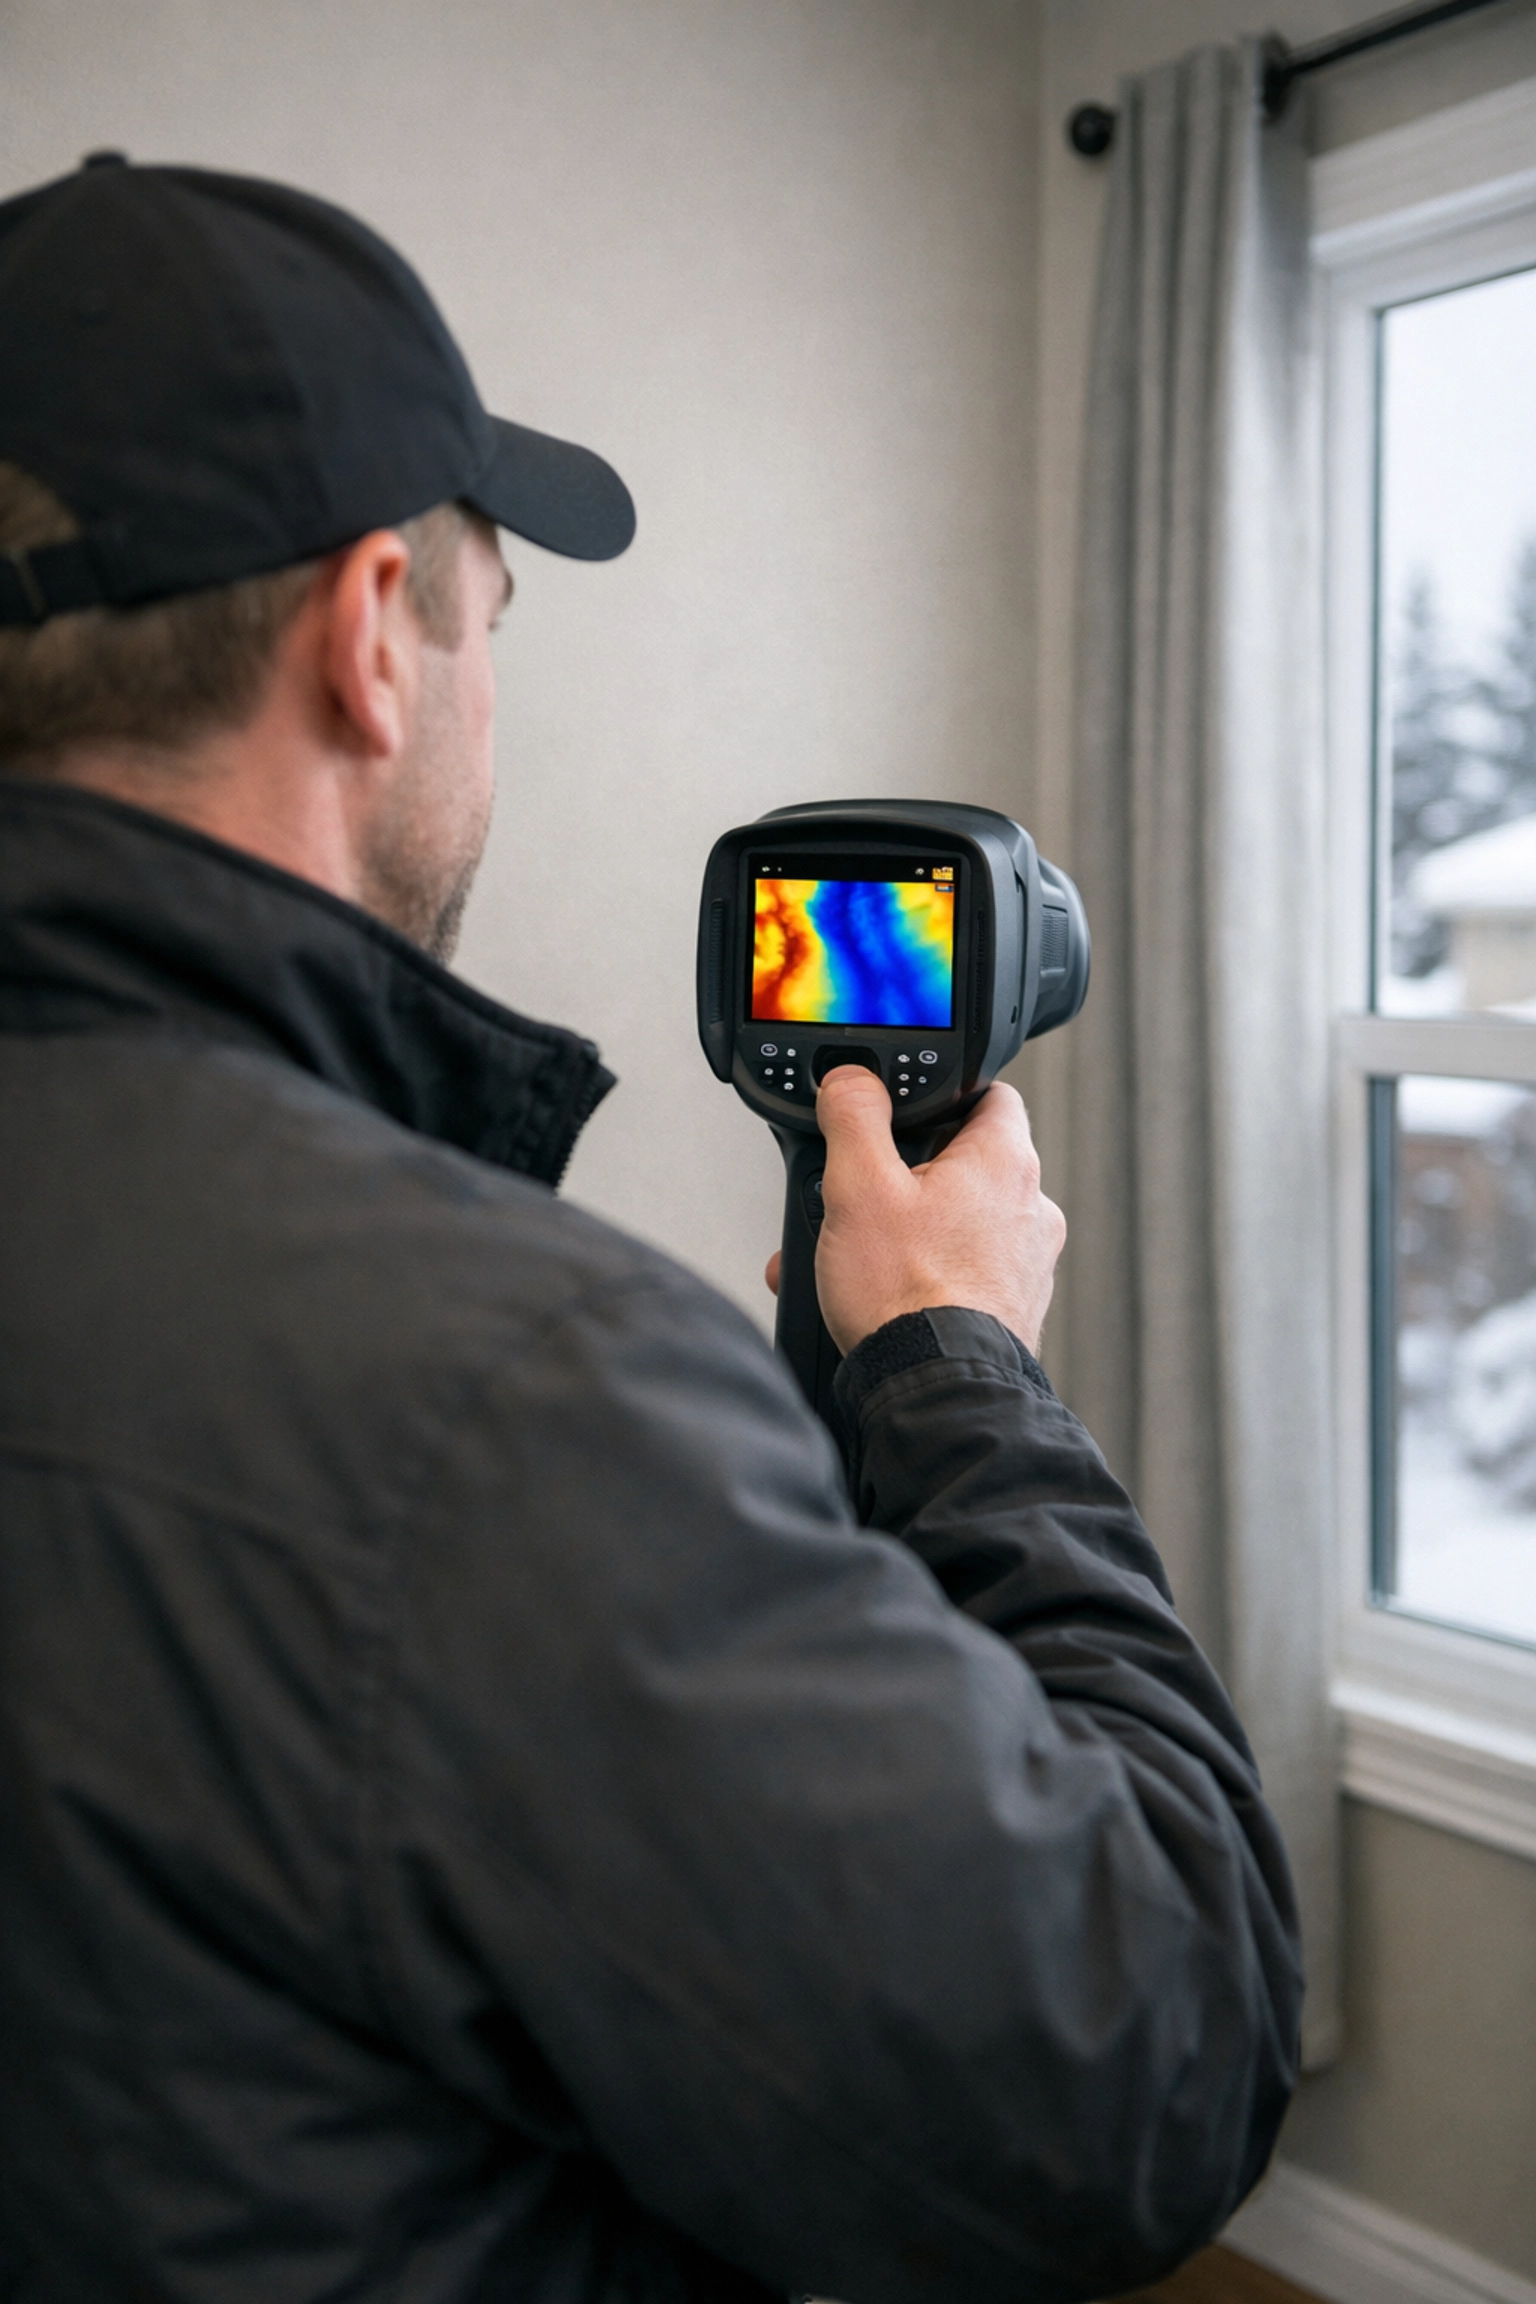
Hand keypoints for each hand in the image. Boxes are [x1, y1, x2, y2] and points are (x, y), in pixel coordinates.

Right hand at [782, 1065, 1063, 1356]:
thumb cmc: (906, 1296)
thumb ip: (855, 1117)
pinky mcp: (1014, 1309)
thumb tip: (852, 1079)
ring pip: (964, 1224)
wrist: (938, 1390)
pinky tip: (882, 1297)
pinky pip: (967, 1274)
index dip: (948, 1093)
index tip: (914, 1107)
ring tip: (860, 1257)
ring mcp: (1028, 1264)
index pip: (991, 1094)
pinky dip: (928, 1277)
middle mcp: (1032, 1209)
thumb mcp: (858, 1186)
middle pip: (970, 1164)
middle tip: (868, 1196)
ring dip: (914, 1232)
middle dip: (914, 1176)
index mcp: (1004, 1162)